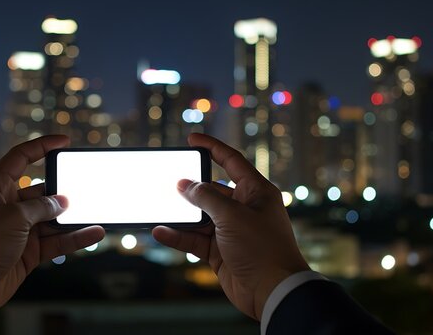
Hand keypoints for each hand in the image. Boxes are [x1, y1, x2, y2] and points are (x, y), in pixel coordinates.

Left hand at [0, 135, 104, 317]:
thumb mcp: (13, 217)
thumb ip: (41, 207)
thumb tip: (62, 202)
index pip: (20, 158)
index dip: (42, 147)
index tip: (64, 142)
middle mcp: (7, 206)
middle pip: (41, 191)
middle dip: (63, 190)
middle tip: (87, 186)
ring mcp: (18, 230)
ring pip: (51, 218)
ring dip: (72, 217)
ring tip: (96, 210)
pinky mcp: (27, 252)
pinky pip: (56, 240)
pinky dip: (74, 237)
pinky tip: (93, 232)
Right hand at [152, 133, 308, 319]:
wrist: (272, 292)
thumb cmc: (262, 248)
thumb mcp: (232, 215)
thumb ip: (205, 197)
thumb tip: (184, 185)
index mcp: (255, 192)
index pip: (231, 161)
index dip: (212, 148)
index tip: (192, 140)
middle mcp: (243, 208)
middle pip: (211, 190)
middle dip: (190, 188)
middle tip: (168, 182)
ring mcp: (231, 231)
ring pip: (199, 217)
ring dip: (181, 215)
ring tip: (159, 208)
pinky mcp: (220, 251)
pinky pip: (194, 239)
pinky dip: (178, 235)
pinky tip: (161, 231)